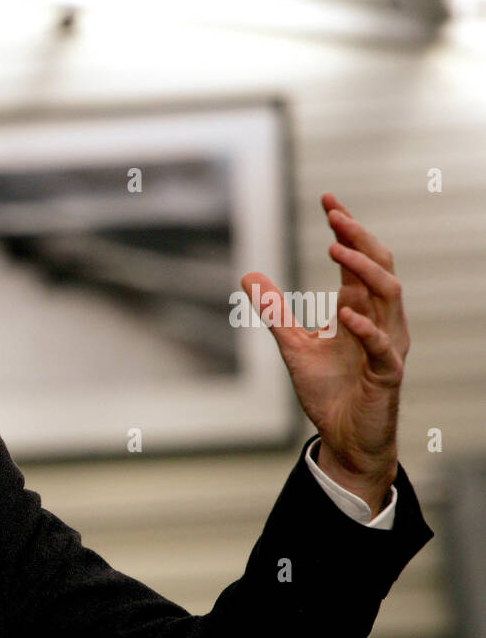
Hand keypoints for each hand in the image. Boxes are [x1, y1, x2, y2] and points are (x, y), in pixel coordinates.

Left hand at [241, 192, 408, 516]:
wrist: (344, 438)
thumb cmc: (328, 391)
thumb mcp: (292, 345)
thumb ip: (275, 311)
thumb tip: (248, 275)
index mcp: (359, 309)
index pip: (358, 259)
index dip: (346, 228)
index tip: (327, 198)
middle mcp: (379, 320)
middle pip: (380, 266)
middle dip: (359, 237)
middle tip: (334, 214)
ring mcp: (387, 344)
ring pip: (390, 295)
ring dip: (364, 270)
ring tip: (336, 249)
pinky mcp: (387, 373)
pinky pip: (382, 345)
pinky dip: (365, 328)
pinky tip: (343, 314)